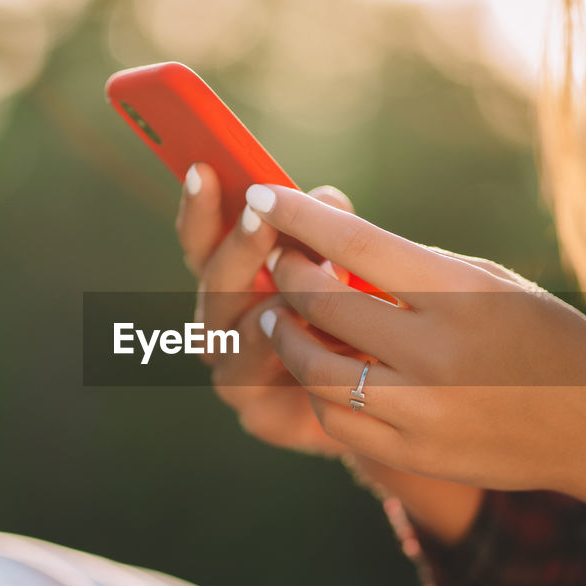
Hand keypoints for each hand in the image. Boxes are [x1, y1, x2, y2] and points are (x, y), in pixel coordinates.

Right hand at [175, 163, 352, 455]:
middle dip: (238, 247)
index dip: (199, 206)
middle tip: (259, 215)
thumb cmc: (359, 323)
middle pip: (214, 282)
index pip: (201, 239)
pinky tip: (318, 337)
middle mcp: (220, 327)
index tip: (203, 168)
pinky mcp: (260, 417)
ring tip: (307, 279)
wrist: (386, 406)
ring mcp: (233, 373)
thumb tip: (325, 199)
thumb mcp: (347, 266)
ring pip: (237, 333)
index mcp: (230, 282)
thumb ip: (330, 232)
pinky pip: (266, 384)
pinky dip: (289, 358)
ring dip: (272, 302)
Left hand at [248, 182, 585, 498]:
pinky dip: (315, 390)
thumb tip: (335, 249)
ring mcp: (422, 409)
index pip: (356, 244)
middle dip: (286, 273)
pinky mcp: (414, 452)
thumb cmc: (547, 339)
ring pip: (314, 369)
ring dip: (285, 336)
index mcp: (460, 294)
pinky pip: (336, 420)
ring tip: (276, 318)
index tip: (263, 195)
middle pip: (323, 303)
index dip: (299, 217)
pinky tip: (316, 370)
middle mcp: (436, 352)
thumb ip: (416, 269)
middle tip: (276, 260)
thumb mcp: (492, 284)